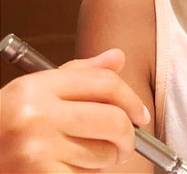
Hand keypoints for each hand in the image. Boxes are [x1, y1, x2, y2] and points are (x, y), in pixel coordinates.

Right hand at [0, 48, 149, 172]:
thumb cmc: (4, 126)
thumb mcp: (34, 92)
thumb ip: (79, 74)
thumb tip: (118, 58)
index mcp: (38, 88)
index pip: (104, 83)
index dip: (131, 98)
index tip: (140, 114)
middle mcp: (37, 116)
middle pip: (112, 120)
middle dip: (128, 136)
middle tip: (125, 144)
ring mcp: (37, 151)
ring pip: (102, 155)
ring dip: (105, 161)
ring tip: (89, 159)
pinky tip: (72, 171)